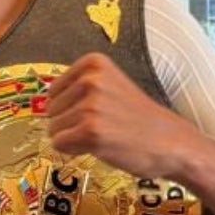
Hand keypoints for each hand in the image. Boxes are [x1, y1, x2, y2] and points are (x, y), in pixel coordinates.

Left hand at [44, 52, 198, 179]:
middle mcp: (91, 80)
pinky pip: (60, 144)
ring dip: (73, 138)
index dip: (69, 107)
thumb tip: (43, 102)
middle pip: (51, 110)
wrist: (171, 142)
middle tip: (102, 126)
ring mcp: (91, 106)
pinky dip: (74, 150)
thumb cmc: (138, 117)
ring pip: (54, 129)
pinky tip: (98, 146)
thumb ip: (79, 87)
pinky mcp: (91, 131)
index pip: (53, 90)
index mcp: (94, 63)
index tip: (96, 111)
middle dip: (69, 124)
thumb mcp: (110, 85)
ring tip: (103, 135)